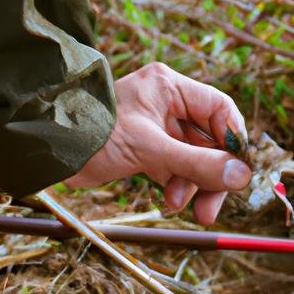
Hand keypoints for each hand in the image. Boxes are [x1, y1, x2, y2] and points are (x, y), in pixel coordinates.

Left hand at [67, 63, 251, 225]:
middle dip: (212, 173)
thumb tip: (241, 176)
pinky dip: (177, 185)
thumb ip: (197, 163)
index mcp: (169, 87)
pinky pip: (176, 167)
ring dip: (193, 184)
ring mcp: (158, 127)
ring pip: (193, 156)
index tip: (237, 170)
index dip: (232, 140)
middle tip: (214, 206)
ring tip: (181, 205)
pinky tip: (171, 200)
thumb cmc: (95, 136)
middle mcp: (167, 104)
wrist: (52, 151)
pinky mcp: (148, 148)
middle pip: (209, 139)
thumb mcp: (150, 149)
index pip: (219, 109)